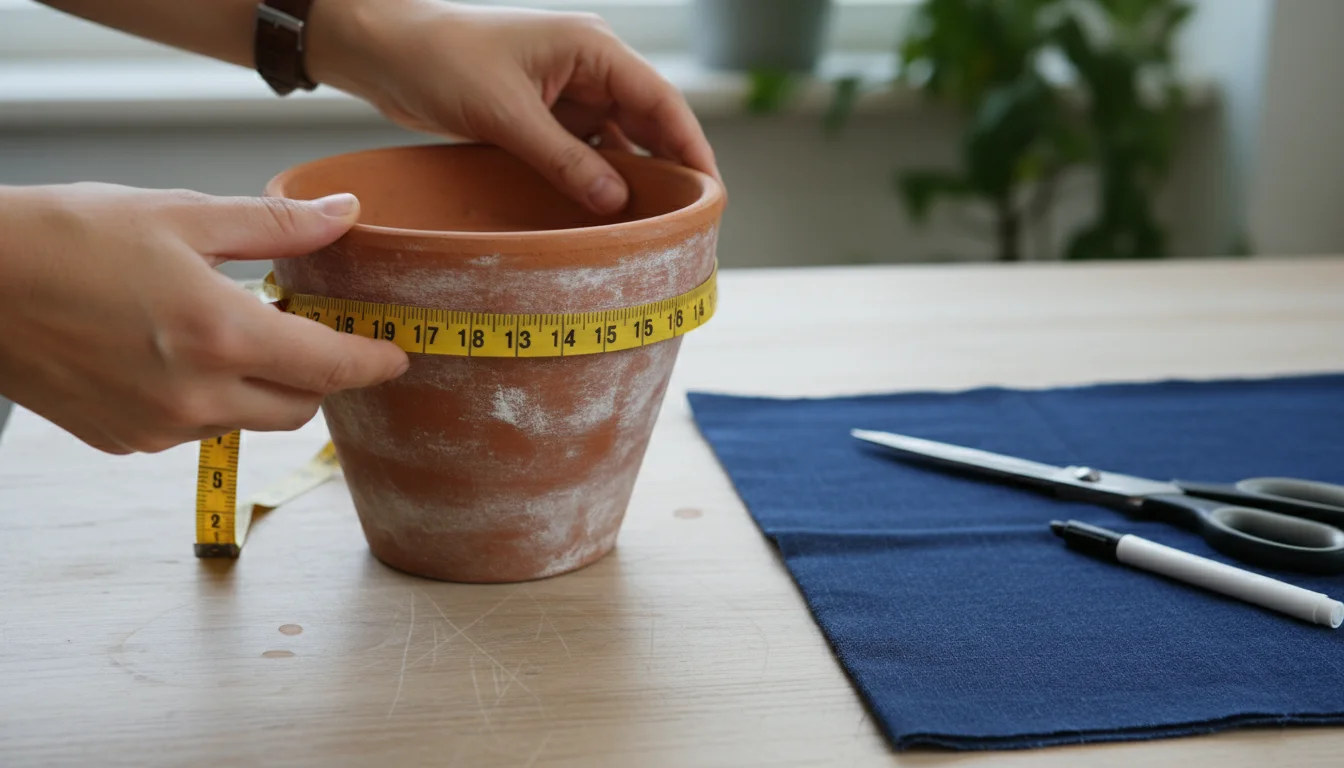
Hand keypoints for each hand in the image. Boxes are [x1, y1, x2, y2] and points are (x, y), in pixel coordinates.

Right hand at [0, 183, 408, 454]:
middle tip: (306, 328)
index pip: (331, 366)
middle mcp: (195, 396)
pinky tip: (178, 354)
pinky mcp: (124, 441)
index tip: (396, 355)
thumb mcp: (180, 215)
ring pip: (249, 420)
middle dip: (319, 374)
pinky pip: (198, 429)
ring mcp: (157, 427)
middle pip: (300, 407)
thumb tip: (346, 213)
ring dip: (262, 386)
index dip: (373, 362)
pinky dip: (210, 398)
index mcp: (220, 335)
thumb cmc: (66, 237)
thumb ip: (276, 225)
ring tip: (230, 330)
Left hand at [309, 0, 721, 214]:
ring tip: (649, 227)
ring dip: (630, 180)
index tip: (710, 190)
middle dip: (668, 169)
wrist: (382, 51)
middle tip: (685, 220)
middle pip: (647, 123)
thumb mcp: (506, 115)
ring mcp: (566, 93)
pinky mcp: (543, 116)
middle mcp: (588, 68)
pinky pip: (583, 153)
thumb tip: (615, 201)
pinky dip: (594, 182)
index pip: (660, 101)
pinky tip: (602, 216)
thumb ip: (563, 160)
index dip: (691, 147)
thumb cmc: (439, 60)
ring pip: (617, 143)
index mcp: (592, 49)